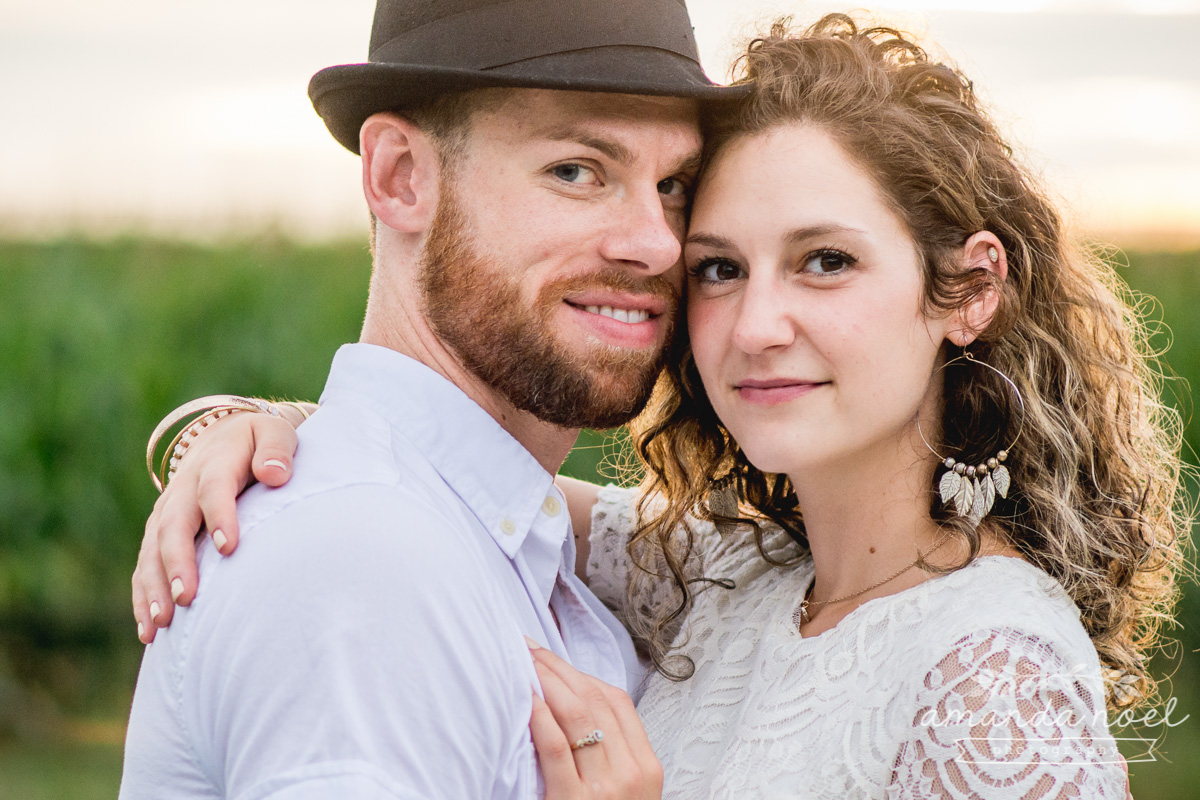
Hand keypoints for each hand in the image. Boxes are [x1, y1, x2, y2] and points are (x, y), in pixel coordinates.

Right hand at [132, 410, 299, 641]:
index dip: (220, 516)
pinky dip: (144, 597)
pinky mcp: (159, 532)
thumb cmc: (260, 441)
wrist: (225, 435)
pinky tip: (149, 631)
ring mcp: (167, 511)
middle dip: (179, 562)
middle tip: (187, 598)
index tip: (229, 547)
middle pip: (175, 525)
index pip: (215, 488)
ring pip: (153, 550)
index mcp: (216, 464)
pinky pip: (146, 565)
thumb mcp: (274, 433)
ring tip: (161, 624)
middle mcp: (184, 489)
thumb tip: (275, 474)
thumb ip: (276, 450)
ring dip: (154, 587)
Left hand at [527, 639, 662, 799]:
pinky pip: (556, 746)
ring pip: (577, 715)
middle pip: (596, 701)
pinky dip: (539, 716)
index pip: (619, 703)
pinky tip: (526, 698)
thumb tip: (579, 714)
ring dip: (546, 681)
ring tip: (523, 664)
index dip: (584, 675)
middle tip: (532, 649)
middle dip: (560, 669)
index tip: (556, 660)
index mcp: (646, 767)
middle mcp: (630, 772)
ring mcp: (603, 787)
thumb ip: (615, 760)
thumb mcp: (629, 794)